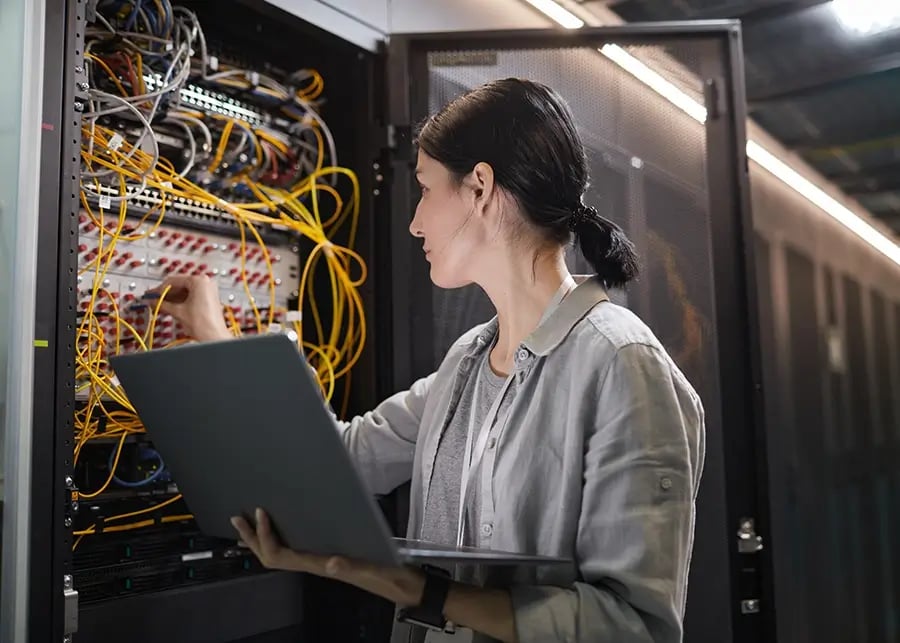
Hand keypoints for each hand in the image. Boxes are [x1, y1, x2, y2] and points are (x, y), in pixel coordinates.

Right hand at [146, 274, 230, 341]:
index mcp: (199, 281)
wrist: (214, 337)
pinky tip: (169, 307)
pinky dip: (179, 301)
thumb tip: (152, 300)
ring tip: (158, 304)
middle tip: (152, 299)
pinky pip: (190, 296)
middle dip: (165, 294)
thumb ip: (162, 303)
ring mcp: (208, 290)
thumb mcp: (178, 311)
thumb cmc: (203, 324)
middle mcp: (205, 282)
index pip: (173, 280)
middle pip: (179, 285)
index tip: (151, 294)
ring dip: (171, 298)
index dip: (159, 289)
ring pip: (184, 291)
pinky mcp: (208, 298)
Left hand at [231, 508, 425, 606]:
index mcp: (322, 565)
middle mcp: (317, 565)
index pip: (281, 555)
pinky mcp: (330, 558)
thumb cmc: (392, 577)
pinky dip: (281, 538)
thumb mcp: (375, 569)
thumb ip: (353, 566)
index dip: (265, 536)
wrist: (406, 586)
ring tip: (249, 522)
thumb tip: (331, 563)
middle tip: (237, 518)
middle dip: (252, 538)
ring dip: (262, 539)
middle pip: (273, 556)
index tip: (261, 514)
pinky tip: (282, 529)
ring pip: (281, 554)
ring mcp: (321, 563)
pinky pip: (295, 550)